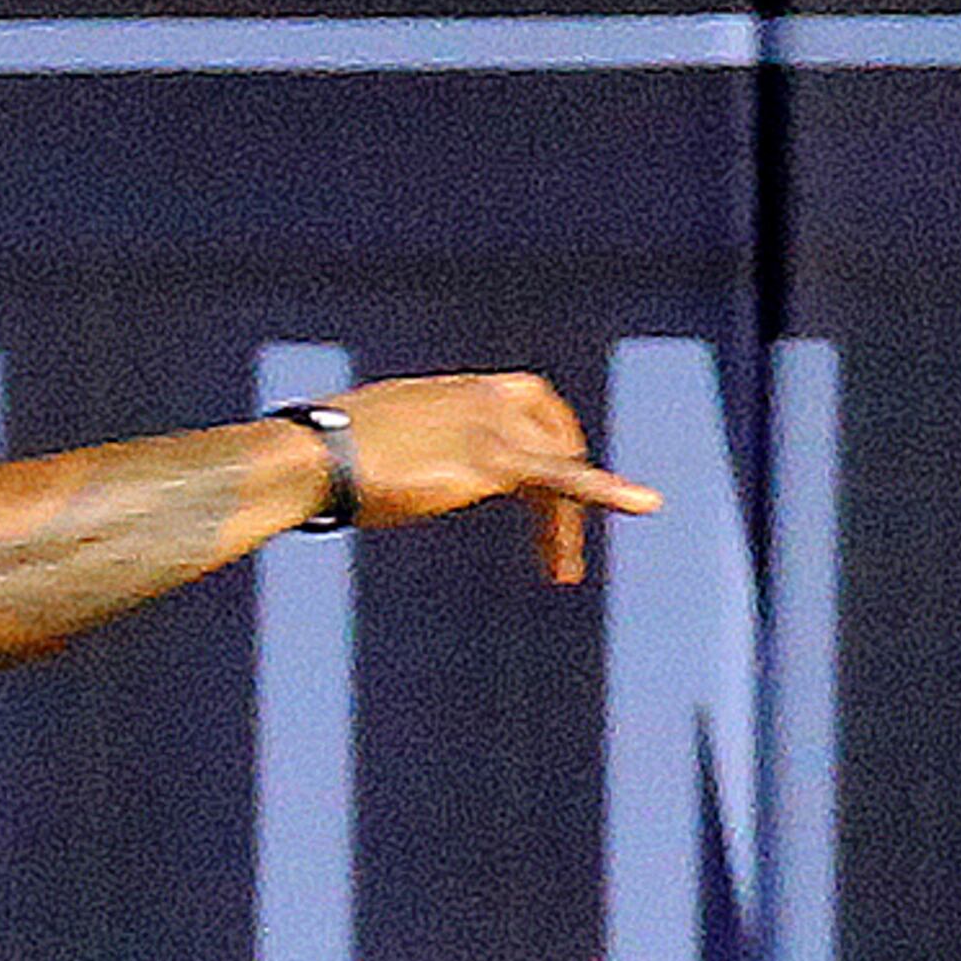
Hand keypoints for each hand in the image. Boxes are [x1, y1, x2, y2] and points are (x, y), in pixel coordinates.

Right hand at [315, 370, 659, 589]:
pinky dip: (609, 489)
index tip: (540, 489)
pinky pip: (567, 477)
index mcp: (455, 389)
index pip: (523, 404)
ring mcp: (492, 424)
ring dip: (566, 521)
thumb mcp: (367, 445)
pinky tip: (645, 503)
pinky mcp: (496, 461)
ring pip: (556, 469)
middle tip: (555, 549)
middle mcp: (482, 395)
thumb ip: (393, 452)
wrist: (315, 459)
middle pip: (551, 437)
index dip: (544, 442)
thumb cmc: (318, 460)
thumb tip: (366, 474)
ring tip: (561, 571)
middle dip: (563, 490)